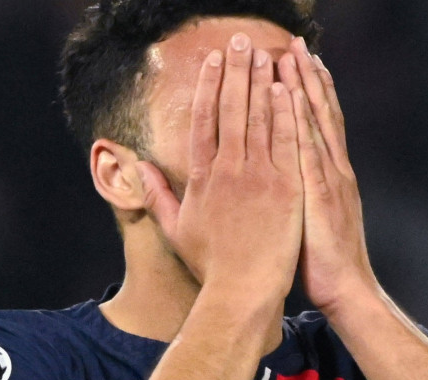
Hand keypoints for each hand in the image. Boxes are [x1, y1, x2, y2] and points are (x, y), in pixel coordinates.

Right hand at [137, 34, 303, 303]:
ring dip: (261, 82)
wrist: (242, 290)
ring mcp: (258, 176)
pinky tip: (287, 88)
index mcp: (201, 178)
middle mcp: (228, 170)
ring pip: (259, 118)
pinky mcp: (285, 187)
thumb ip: (157, 196)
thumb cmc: (210, 265)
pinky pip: (285, 141)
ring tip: (264, 52)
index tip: (213, 60)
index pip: (203, 120)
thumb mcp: (175, 230)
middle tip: (241, 40)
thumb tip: (139, 169)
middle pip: (231, 109)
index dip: (208, 86)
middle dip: (236, 71)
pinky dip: (286, 112)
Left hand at [279, 39, 377, 313]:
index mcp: (330, 177)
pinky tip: (292, 96)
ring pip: (316, 123)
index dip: (309, 93)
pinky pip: (308, 147)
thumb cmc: (324, 265)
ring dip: (304, 87)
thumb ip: (303, 198)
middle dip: (307, 77)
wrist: (348, 291)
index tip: (298, 62)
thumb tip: (286, 185)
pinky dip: (301, 118)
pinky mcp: (321, 193)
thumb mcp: (313, 223)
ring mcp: (330, 179)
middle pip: (319, 114)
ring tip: (294, 55)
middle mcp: (333, 170)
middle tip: (296, 44)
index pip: (319, 125)